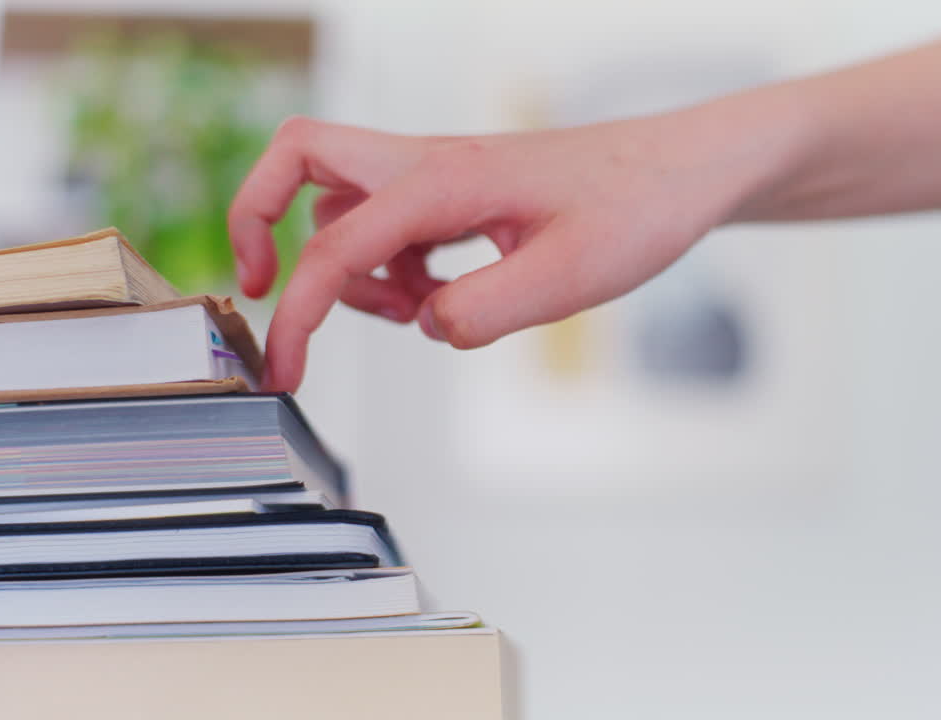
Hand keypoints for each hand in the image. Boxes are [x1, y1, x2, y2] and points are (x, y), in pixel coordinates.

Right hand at [228, 111, 751, 391]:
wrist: (683, 171)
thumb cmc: (637, 207)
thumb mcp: (570, 277)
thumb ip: (485, 309)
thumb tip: (427, 326)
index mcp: (445, 181)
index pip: (335, 245)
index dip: (296, 314)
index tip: (286, 374)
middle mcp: (429, 165)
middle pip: (299, 158)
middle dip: (257, 219)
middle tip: (262, 291)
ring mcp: (441, 176)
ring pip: (345, 204)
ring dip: (351, 266)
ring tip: (414, 308)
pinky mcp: (460, 195)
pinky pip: (392, 225)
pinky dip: (395, 269)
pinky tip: (446, 297)